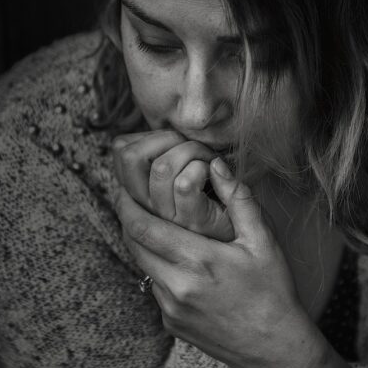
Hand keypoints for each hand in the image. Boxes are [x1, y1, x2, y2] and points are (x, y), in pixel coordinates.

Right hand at [112, 130, 233, 240]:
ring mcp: (169, 217)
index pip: (120, 150)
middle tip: (191, 145)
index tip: (175, 142)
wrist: (246, 232)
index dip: (148, 135)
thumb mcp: (179, 173)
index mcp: (140, 192)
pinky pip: (185, 184)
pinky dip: (204, 167)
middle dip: (166, 137)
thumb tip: (146, 134)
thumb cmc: (216, 195)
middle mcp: (148, 206)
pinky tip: (216, 171)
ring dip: (191, 150)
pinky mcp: (193, 221)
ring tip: (208, 158)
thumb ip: (161, 155)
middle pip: (130, 156)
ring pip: (162, 167)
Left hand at [113, 156, 314, 367]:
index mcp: (198, 260)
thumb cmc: (273, 291)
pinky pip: (155, 287)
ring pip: (142, 265)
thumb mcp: (263, 241)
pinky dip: (159, 268)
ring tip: (153, 224)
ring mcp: (170, 308)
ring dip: (143, 244)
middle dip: (128, 218)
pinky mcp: (170, 323)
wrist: (273, 349)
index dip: (127, 204)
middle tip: (129, 197)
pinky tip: (178, 260)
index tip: (125, 187)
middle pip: (133, 244)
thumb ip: (239, 199)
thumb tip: (216, 165)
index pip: (143, 227)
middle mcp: (176, 286)